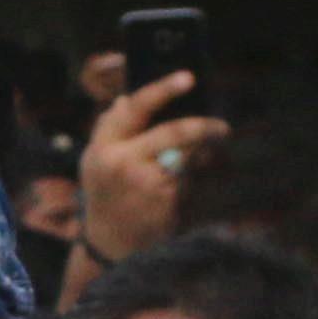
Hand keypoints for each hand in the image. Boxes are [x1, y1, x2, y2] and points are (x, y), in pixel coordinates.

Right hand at [80, 68, 225, 263]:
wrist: (110, 240)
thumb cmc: (105, 192)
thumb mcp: (94, 159)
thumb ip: (109, 128)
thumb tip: (126, 98)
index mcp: (104, 147)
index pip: (135, 110)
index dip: (163, 90)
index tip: (188, 78)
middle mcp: (124, 163)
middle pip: (174, 132)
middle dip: (203, 127)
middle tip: (222, 128)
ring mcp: (147, 183)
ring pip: (187, 156)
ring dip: (199, 156)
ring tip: (197, 163)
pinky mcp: (166, 201)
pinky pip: (188, 178)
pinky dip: (191, 178)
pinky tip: (179, 189)